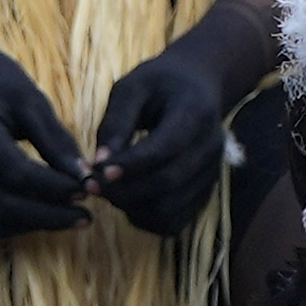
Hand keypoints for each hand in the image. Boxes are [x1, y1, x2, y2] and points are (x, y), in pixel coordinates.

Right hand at [0, 32, 91, 242]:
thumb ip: (55, 140)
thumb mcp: (30, 98)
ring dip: (33, 226)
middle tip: (86, 216)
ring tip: (68, 217)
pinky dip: (13, 224)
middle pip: (2, 206)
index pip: (16, 174)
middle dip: (49, 217)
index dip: (55, 188)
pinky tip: (41, 214)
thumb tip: (85, 178)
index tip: (89, 189)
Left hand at [80, 37, 247, 240]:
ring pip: (171, 209)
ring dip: (133, 208)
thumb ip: (115, 123)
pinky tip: (128, 201)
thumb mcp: (132, 87)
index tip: (97, 171)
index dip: (130, 165)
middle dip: (125, 191)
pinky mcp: (205, 192)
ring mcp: (212, 173)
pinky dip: (146, 219)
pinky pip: (175, 221)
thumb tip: (99, 164)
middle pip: (168, 183)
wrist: (197, 87)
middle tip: (93, 186)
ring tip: (109, 191)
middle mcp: (211, 147)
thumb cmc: (159, 84)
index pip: (165, 148)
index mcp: (196, 113)